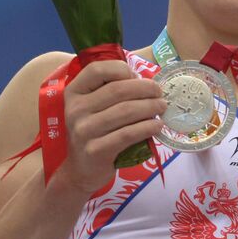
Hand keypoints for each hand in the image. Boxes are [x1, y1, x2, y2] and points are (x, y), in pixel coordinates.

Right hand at [61, 59, 165, 194]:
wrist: (81, 169)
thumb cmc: (96, 131)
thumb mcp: (95, 107)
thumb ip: (112, 91)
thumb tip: (146, 82)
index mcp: (74, 92)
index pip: (97, 69)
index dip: (123, 69)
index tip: (139, 78)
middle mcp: (75, 109)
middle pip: (118, 89)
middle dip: (146, 89)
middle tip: (160, 94)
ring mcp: (84, 130)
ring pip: (126, 111)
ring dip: (151, 107)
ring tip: (162, 108)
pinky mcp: (96, 150)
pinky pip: (128, 134)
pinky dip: (148, 127)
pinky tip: (157, 126)